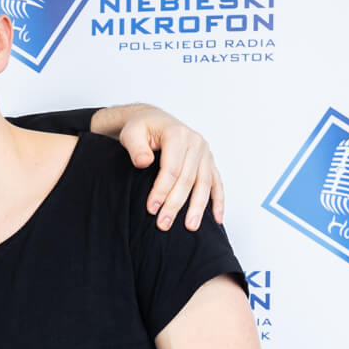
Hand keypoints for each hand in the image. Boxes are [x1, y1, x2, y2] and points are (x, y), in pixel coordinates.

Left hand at [98, 105, 223, 231]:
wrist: (154, 121)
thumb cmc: (141, 129)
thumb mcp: (131, 134)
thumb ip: (135, 147)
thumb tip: (144, 162)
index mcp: (177, 134)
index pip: (171, 168)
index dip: (162, 190)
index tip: (151, 208)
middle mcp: (195, 142)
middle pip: (188, 178)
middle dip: (176, 204)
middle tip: (164, 224)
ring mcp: (205, 152)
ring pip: (204, 183)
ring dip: (198, 207)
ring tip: (190, 227)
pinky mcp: (208, 162)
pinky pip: (216, 182)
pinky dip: (217, 201)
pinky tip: (217, 218)